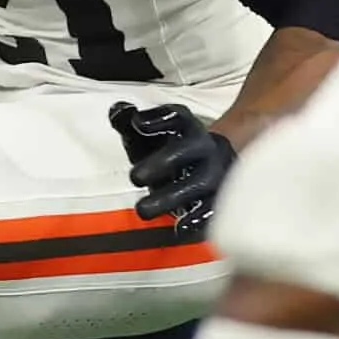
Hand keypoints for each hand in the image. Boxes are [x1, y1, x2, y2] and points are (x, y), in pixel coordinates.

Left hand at [110, 101, 235, 239]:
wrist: (212, 168)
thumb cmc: (170, 152)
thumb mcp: (147, 136)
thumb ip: (127, 122)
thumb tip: (117, 110)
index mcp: (187, 128)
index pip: (177, 116)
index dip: (159, 117)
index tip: (137, 123)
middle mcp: (205, 147)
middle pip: (189, 149)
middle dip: (162, 161)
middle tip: (134, 177)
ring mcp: (218, 174)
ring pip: (201, 182)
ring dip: (173, 196)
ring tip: (143, 210)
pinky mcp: (221, 200)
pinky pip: (214, 209)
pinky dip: (198, 218)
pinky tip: (180, 228)